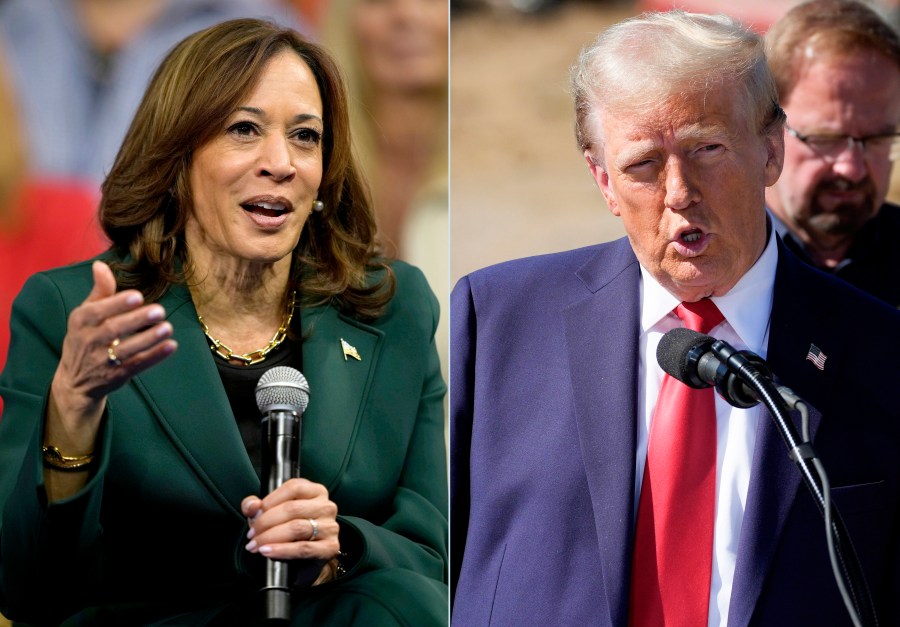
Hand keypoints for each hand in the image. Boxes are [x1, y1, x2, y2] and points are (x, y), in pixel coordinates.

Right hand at [49, 260, 177, 429]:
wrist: (75, 382)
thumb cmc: (85, 338)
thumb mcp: (85, 314)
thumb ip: (99, 291)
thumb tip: (100, 265)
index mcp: (80, 321)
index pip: (96, 311)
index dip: (117, 304)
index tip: (138, 296)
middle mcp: (88, 341)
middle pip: (113, 330)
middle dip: (137, 320)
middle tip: (159, 311)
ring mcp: (102, 361)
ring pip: (126, 350)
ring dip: (149, 339)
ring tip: (167, 327)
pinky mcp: (116, 376)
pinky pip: (137, 365)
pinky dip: (155, 357)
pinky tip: (171, 346)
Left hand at [242, 478, 339, 565]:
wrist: (302, 563)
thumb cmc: (288, 533)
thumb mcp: (270, 515)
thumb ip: (256, 506)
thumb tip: (252, 505)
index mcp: (315, 491)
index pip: (293, 488)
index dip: (270, 501)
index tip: (253, 516)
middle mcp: (326, 506)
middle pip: (293, 508)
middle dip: (266, 522)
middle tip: (251, 535)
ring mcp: (331, 527)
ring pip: (297, 528)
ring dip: (271, 537)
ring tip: (256, 545)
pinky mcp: (330, 547)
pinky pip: (303, 548)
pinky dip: (282, 550)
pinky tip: (268, 552)